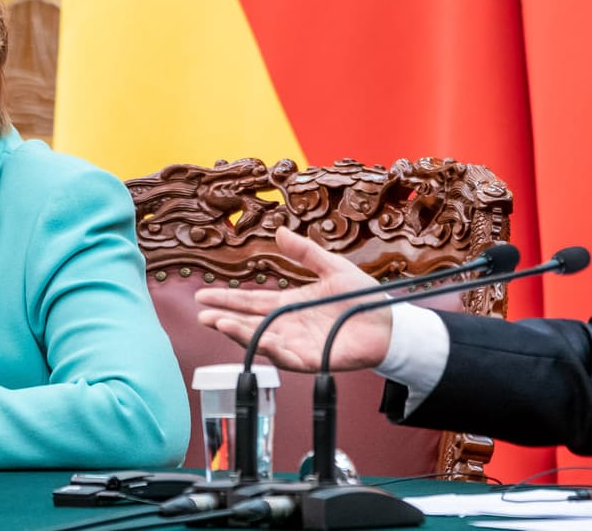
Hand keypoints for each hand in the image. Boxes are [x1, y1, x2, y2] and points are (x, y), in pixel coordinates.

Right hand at [195, 226, 391, 372]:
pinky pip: (288, 358)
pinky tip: (260, 342)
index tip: (203, 296)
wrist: (389, 322)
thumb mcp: (332, 267)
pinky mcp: (312, 359)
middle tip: (202, 314)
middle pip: (249, 323)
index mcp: (289, 304)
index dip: (227, 299)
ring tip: (221, 324)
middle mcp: (288, 325)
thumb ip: (305, 253)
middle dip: (224, 318)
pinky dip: (272, 351)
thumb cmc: (362, 297)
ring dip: (241, 334)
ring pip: (262, 341)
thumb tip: (280, 232)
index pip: (251, 302)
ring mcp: (298, 344)